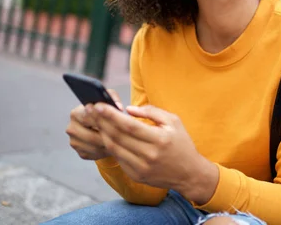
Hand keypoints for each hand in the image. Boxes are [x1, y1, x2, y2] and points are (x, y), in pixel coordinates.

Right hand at [65, 89, 123, 160]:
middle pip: (91, 136)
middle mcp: (72, 128)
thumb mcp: (108, 99)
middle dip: (107, 136)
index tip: (115, 121)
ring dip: (107, 146)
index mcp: (76, 113)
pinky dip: (105, 152)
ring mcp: (75, 142)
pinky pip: (95, 154)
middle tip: (121, 136)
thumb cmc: (103, 112)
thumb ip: (113, 98)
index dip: (102, 120)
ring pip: (95, 147)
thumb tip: (119, 107)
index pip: (87, 117)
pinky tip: (113, 147)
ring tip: (119, 142)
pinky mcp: (81, 153)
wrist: (97, 126)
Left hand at [89, 104, 218, 203]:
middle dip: (101, 121)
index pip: (129, 125)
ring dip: (102, 133)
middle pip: (118, 136)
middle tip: (90, 110)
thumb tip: (128, 109)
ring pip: (114, 148)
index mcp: (159, 139)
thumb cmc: (181, 143)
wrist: (189, 173)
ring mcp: (141, 167)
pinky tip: (106, 135)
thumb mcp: (173, 121)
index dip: (111, 115)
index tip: (99, 105)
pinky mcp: (136, 176)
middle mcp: (149, 155)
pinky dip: (110, 145)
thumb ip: (152, 112)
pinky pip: (118, 158)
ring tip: (95, 121)